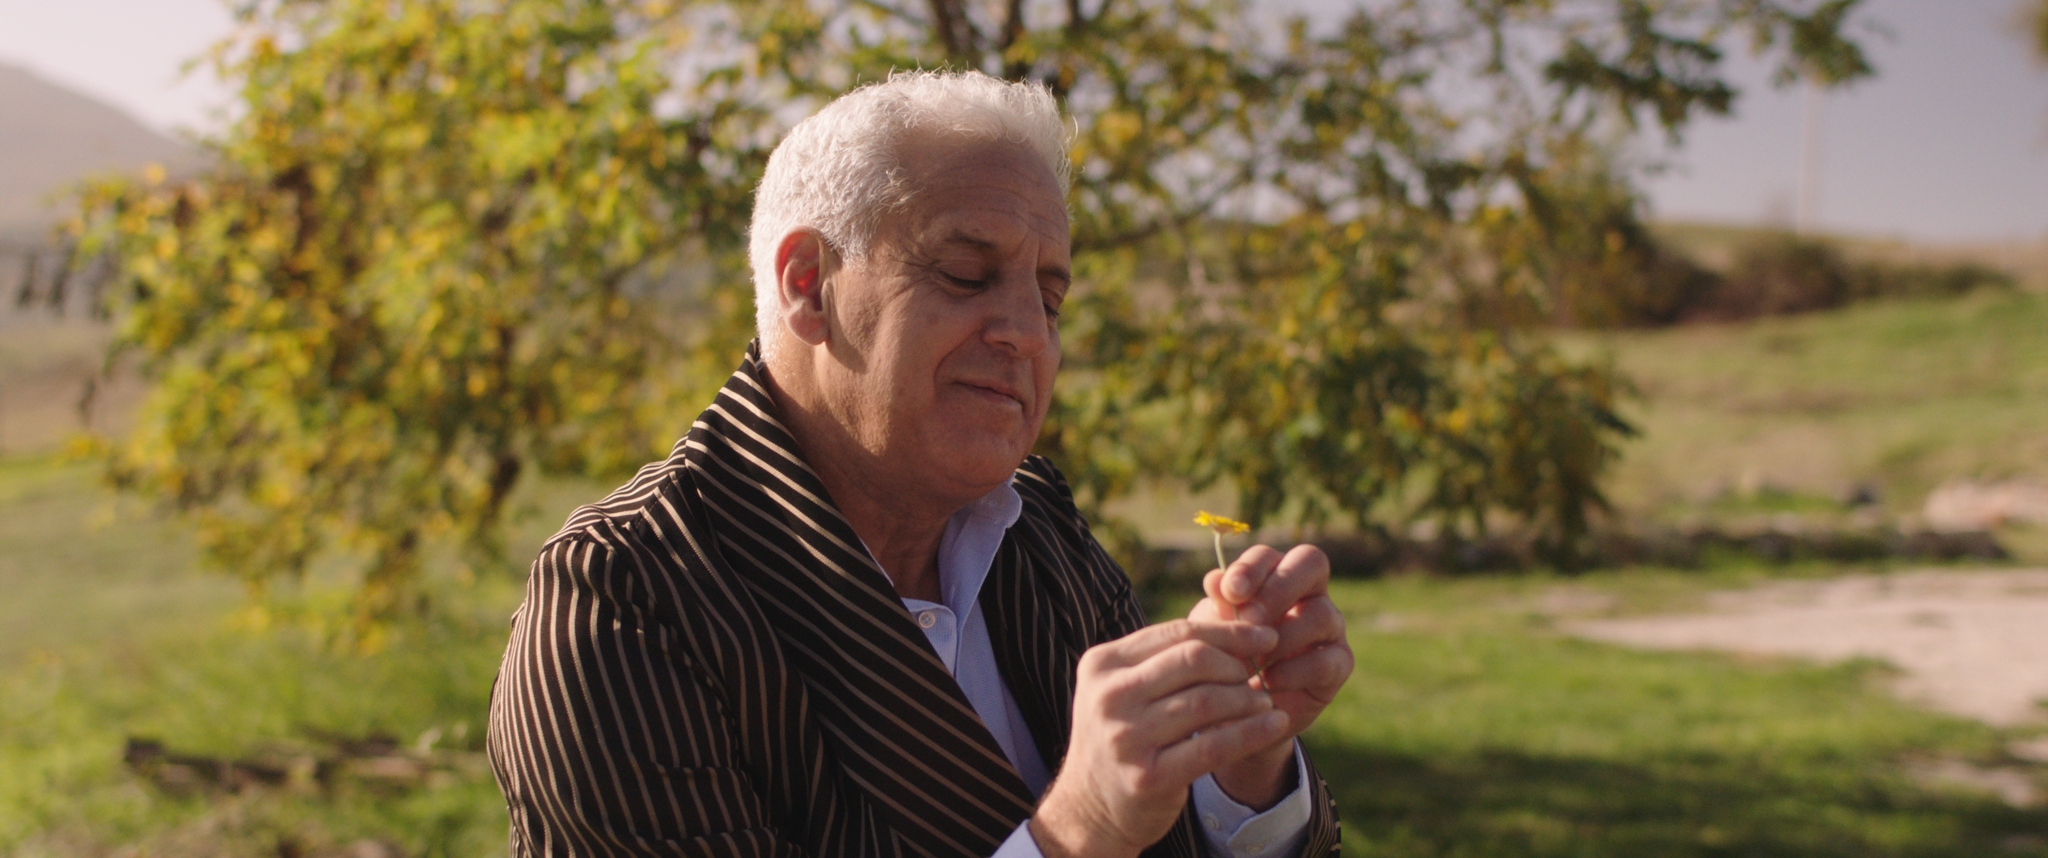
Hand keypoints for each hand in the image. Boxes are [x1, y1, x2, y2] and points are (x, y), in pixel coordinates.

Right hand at [1031, 620, 1292, 857]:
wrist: (1090, 807)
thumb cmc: (1123, 736)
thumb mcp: (1127, 689)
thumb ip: (1166, 658)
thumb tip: (1237, 623)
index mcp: (1102, 664)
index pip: (1177, 633)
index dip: (1227, 632)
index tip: (1265, 635)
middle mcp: (1109, 696)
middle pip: (1193, 660)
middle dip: (1237, 663)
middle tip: (1260, 673)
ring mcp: (1125, 737)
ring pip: (1207, 701)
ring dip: (1248, 698)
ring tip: (1266, 701)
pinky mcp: (1148, 776)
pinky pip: (1214, 746)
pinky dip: (1252, 732)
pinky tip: (1276, 724)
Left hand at [1189, 544, 1351, 808]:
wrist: (1239, 712)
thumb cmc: (1224, 659)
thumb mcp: (1214, 632)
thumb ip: (1218, 607)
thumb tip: (1214, 579)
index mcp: (1273, 576)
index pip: (1270, 555)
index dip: (1251, 568)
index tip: (1229, 592)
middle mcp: (1308, 593)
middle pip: (1311, 563)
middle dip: (1278, 588)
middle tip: (1249, 618)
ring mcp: (1329, 626)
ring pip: (1320, 614)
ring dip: (1281, 638)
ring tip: (1251, 661)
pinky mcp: (1339, 663)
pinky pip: (1326, 660)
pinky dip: (1293, 672)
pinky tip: (1267, 683)